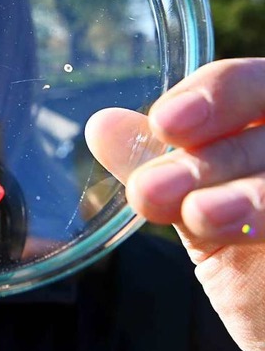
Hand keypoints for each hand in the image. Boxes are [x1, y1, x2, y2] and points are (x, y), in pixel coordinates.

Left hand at [85, 58, 264, 350]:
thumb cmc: (254, 265)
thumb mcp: (201, 212)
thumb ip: (158, 167)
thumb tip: (102, 126)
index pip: (252, 85)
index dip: (211, 96)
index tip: (164, 124)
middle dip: (211, 159)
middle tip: (151, 190)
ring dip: (249, 193)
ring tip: (197, 216)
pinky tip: (243, 238)